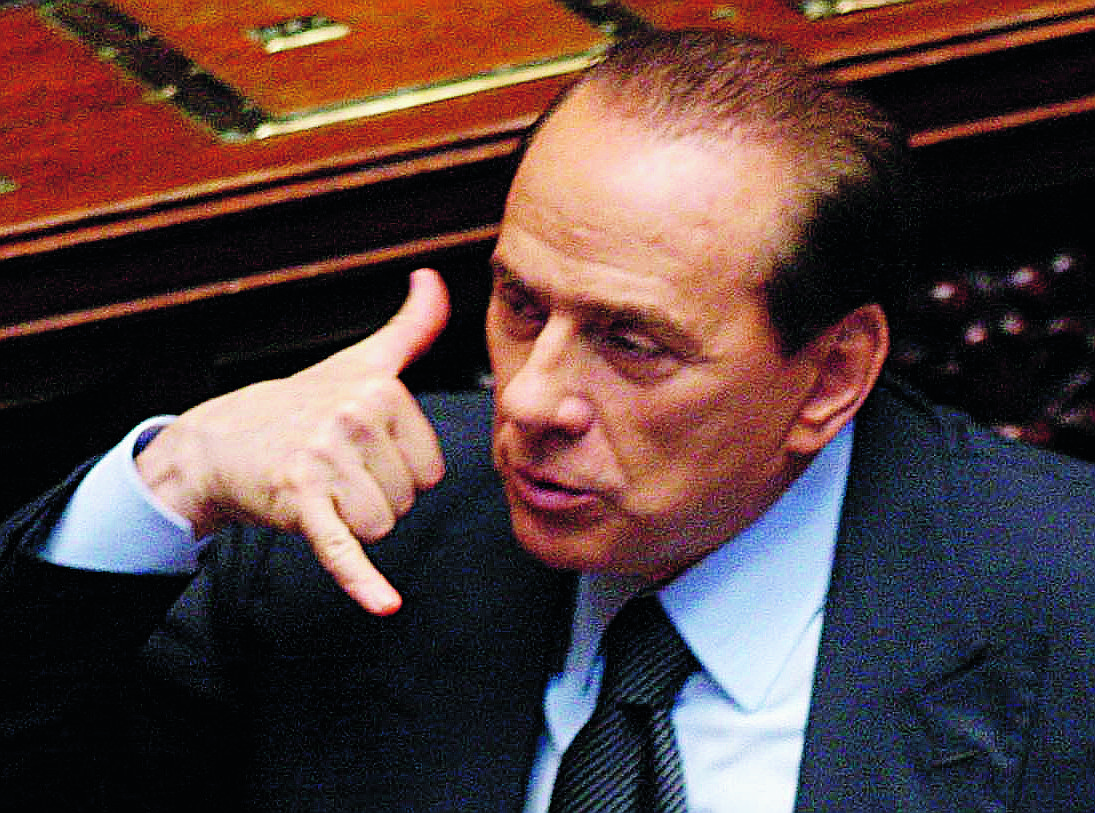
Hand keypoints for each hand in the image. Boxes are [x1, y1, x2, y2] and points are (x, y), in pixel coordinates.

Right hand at [136, 269, 449, 614]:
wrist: (218, 439)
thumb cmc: (301, 403)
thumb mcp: (361, 362)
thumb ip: (409, 328)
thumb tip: (432, 277)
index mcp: (381, 389)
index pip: (432, 469)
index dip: (398, 470)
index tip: (362, 451)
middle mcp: (355, 416)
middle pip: (409, 500)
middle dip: (376, 496)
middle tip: (335, 470)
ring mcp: (325, 458)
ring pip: (383, 526)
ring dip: (355, 522)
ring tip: (321, 488)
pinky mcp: (301, 501)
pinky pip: (342, 548)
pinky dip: (361, 581)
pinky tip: (384, 603)